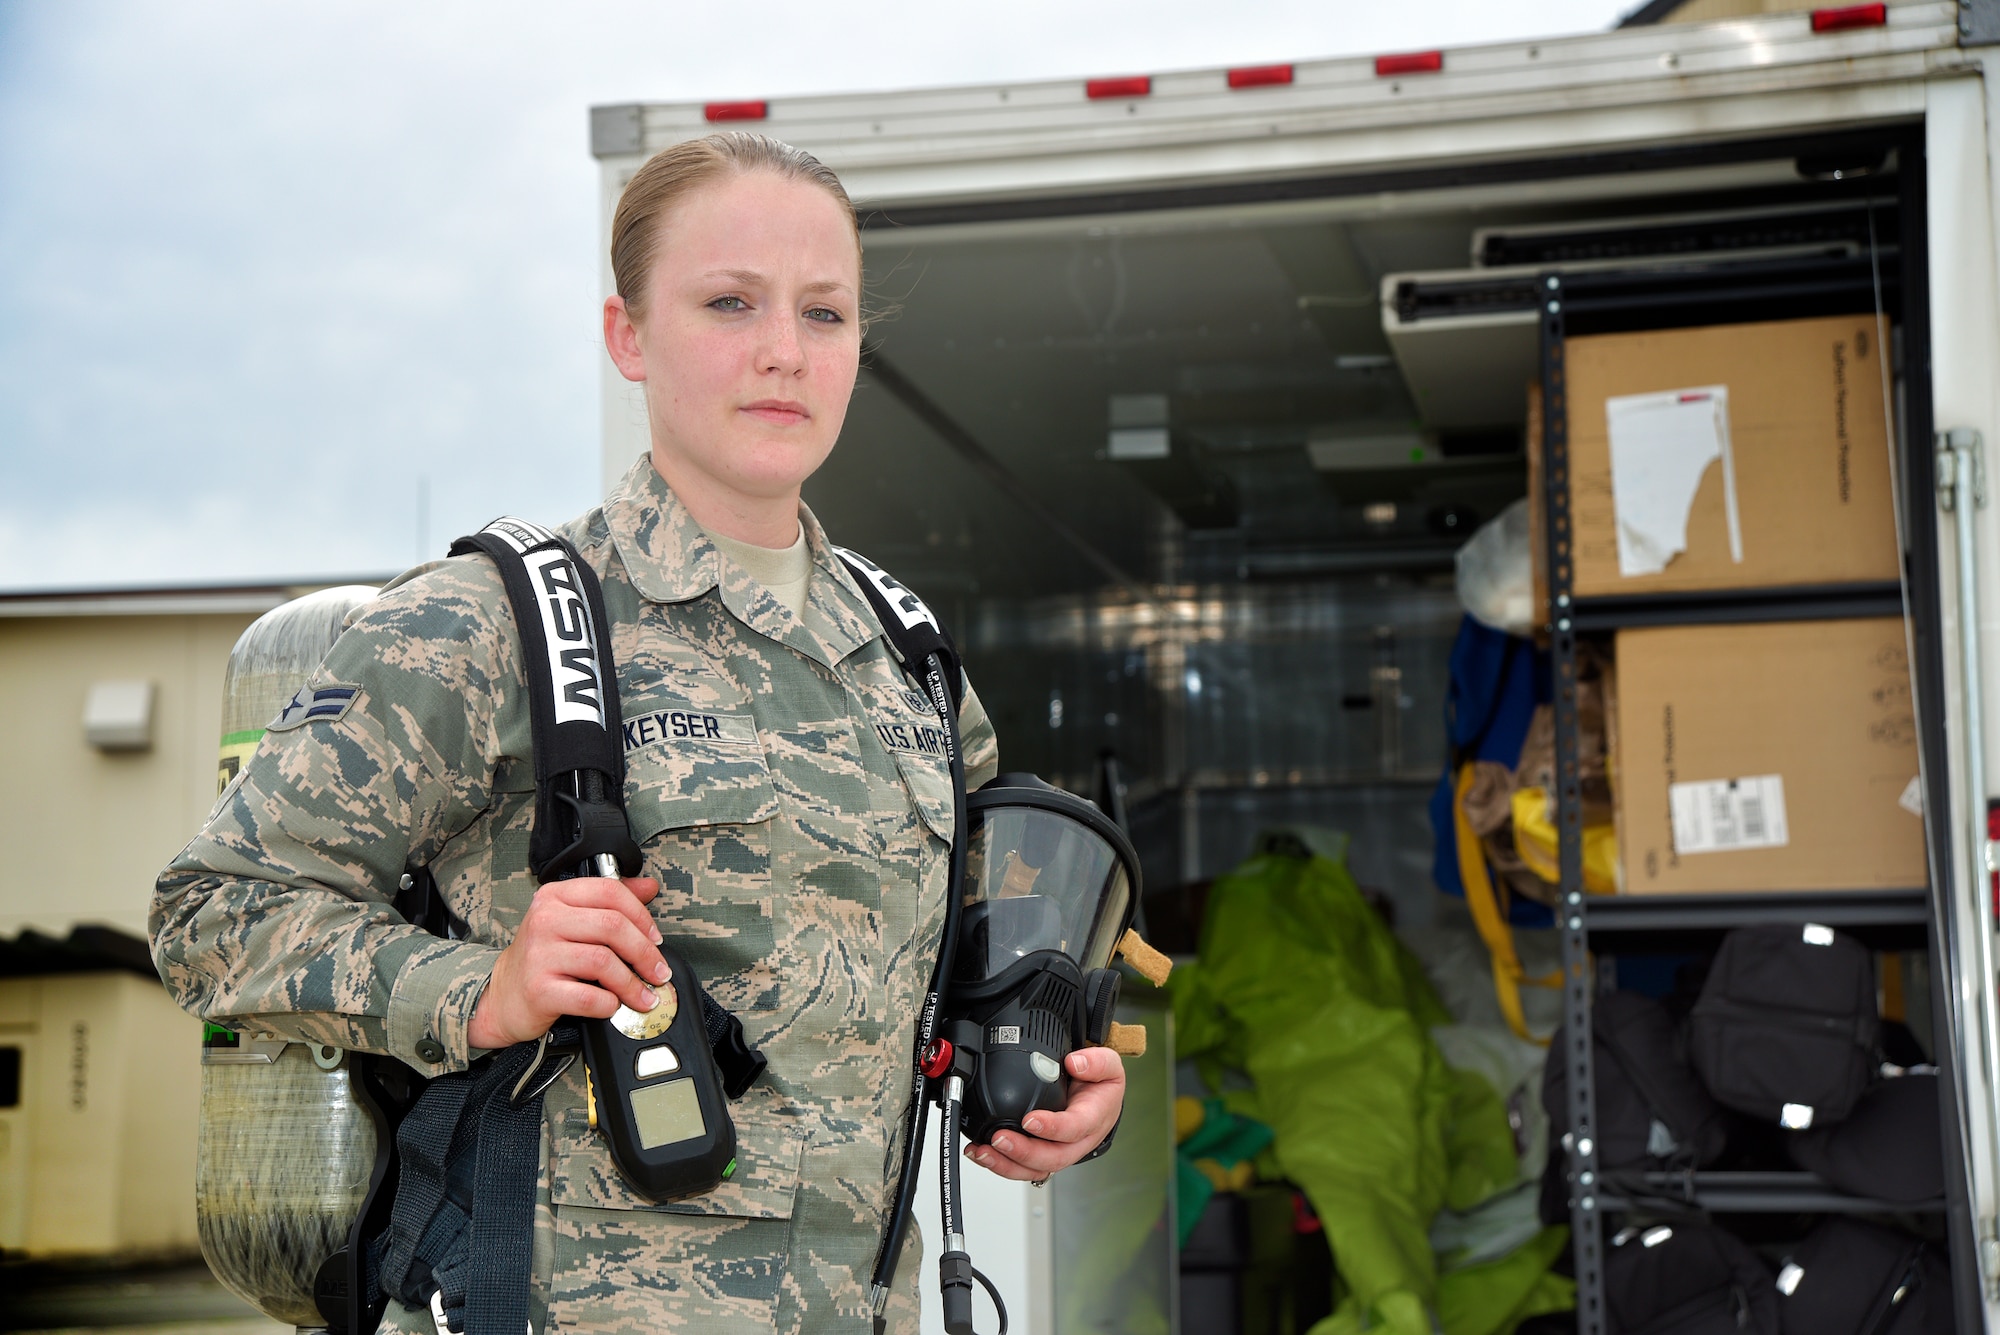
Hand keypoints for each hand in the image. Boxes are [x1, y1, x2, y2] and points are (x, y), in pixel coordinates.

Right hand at [467, 877, 668, 1049]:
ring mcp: (539, 955)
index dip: (642, 915)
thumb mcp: (572, 920)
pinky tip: (613, 1005)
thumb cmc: (543, 957)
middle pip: (612, 926)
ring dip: (632, 983)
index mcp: (555, 896)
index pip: (610, 892)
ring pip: (603, 961)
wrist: (503, 995)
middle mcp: (545, 920)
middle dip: (645, 952)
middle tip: (658, 971)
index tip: (656, 938)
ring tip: (644, 995)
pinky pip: (588, 997)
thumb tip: (649, 886)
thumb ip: (610, 901)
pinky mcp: (538, 990)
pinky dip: (609, 1003)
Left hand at [966, 1047, 1124, 1182]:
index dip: (1052, 1128)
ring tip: (983, 1151)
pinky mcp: (1043, 1156)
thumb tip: (1075, 1064)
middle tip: (999, 1138)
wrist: (1098, 1100)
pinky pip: (1023, 1168)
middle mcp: (1077, 1142)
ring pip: (1036, 1169)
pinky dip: (1001, 1164)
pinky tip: (982, 1154)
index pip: (1075, 1129)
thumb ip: (1097, 1062)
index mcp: (1094, 1119)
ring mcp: (1060, 1152)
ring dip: (1007, 1164)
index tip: (1030, 1119)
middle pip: (1053, 1158)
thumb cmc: (1101, 1087)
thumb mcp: (1109, 1066)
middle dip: (1023, 1152)